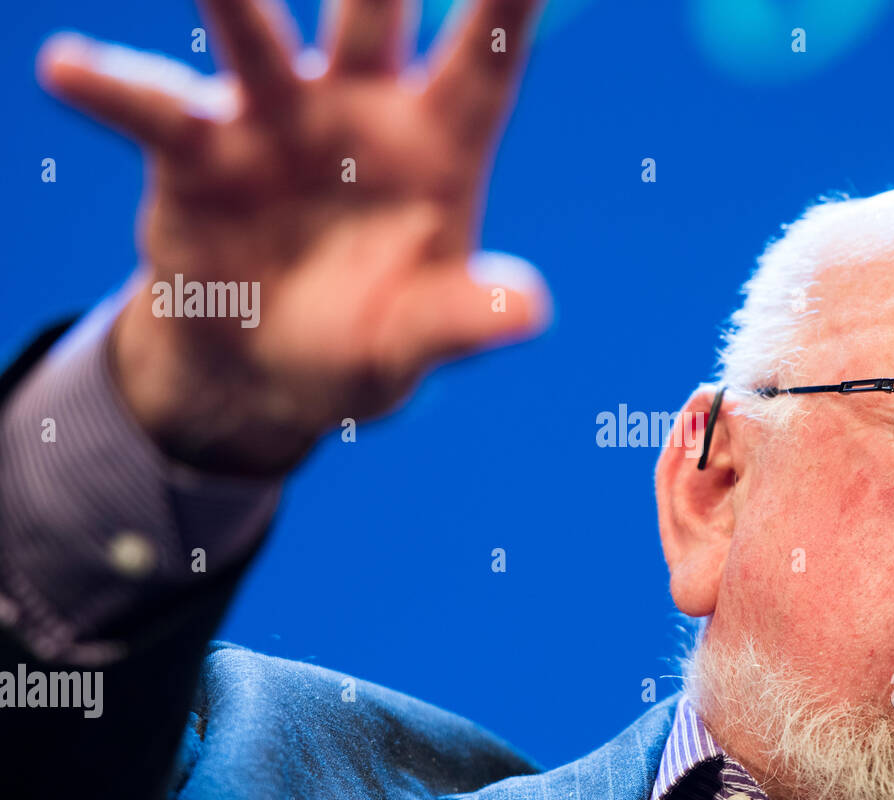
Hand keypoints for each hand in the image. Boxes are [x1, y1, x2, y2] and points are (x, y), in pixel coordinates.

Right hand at [39, 0, 551, 474]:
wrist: (266, 370)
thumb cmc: (364, 343)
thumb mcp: (416, 342)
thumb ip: (463, 319)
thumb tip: (528, 309)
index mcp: (437, 146)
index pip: (484, 60)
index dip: (507, 0)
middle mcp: (359, 109)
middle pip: (371, 13)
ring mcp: (275, 118)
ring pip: (255, 33)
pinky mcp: (198, 149)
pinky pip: (154, 110)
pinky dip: (113, 90)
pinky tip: (67, 68)